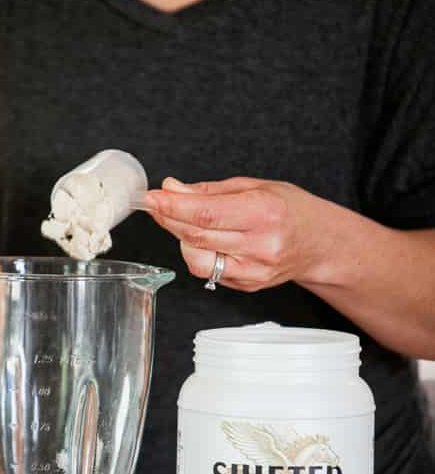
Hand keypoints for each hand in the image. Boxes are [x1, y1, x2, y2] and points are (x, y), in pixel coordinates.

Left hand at [145, 176, 326, 290]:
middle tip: (156, 203)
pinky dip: (198, 253)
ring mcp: (254, 271)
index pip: (206, 214)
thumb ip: (210, 191)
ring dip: (180, 238)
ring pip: (196, 259)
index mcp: (264, 213)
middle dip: (169, 218)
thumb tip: (172, 189)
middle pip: (197, 236)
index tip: (152, 197)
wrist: (320, 244)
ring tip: (184, 221)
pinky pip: (208, 271)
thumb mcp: (255, 187)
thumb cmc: (291, 211)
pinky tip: (206, 239)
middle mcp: (260, 246)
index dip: (172, 206)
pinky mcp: (247, 286)